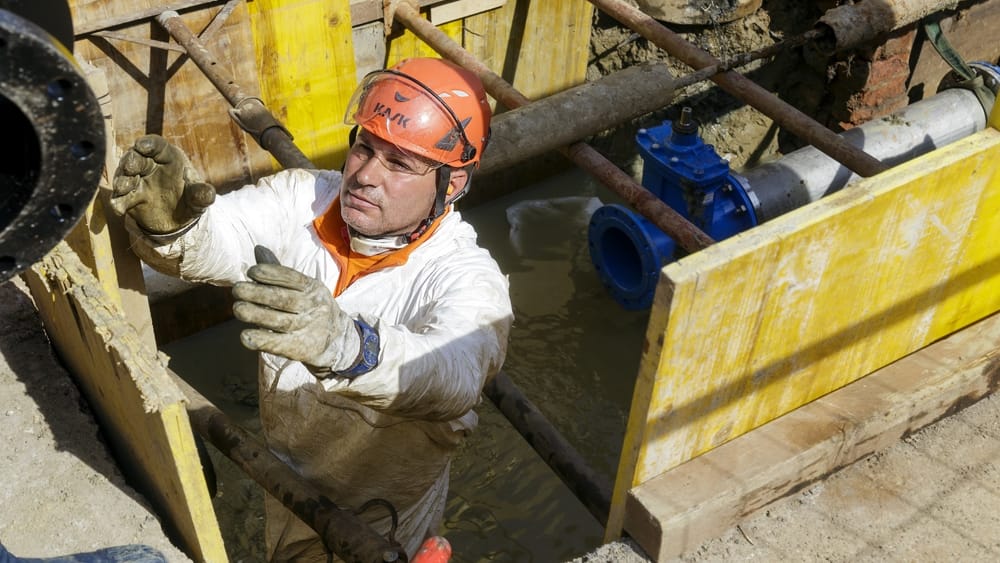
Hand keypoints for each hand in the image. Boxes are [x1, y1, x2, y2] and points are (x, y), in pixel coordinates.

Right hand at [110, 134, 215, 234]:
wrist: (179, 220)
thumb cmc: (191, 200)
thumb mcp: (199, 198)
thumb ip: (202, 194)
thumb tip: (208, 194)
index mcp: (169, 158)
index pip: (157, 145)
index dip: (148, 143)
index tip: (140, 145)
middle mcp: (150, 165)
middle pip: (136, 157)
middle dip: (130, 162)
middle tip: (129, 169)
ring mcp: (137, 180)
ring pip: (124, 175)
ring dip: (121, 181)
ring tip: (122, 189)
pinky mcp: (129, 196)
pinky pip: (120, 197)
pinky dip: (118, 201)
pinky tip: (118, 209)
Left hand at [232, 258, 359, 375]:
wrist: (337, 339)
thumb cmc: (310, 307)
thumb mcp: (302, 288)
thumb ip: (278, 273)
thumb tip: (258, 249)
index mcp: (313, 288)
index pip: (292, 278)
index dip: (271, 273)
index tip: (251, 272)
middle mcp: (313, 307)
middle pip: (284, 299)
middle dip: (258, 293)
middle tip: (237, 290)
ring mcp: (308, 328)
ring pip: (281, 321)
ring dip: (257, 315)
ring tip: (237, 308)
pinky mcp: (301, 349)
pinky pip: (280, 344)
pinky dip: (262, 340)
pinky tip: (246, 336)